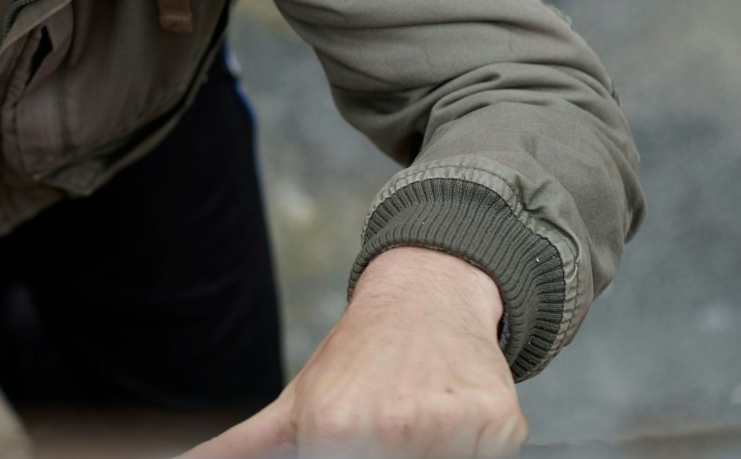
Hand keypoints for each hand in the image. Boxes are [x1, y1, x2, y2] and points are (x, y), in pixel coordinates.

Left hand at [186, 247, 526, 457]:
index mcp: (331, 431)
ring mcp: (447, 428)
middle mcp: (389, 431)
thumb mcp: (292, 407)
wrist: (425, 297)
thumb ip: (241, 448)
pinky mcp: (499, 422)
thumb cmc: (357, 360)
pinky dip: (474, 451)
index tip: (351, 444)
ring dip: (430, 453)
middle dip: (385, 454)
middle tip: (386, 427)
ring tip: (413, 425)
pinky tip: (451, 421)